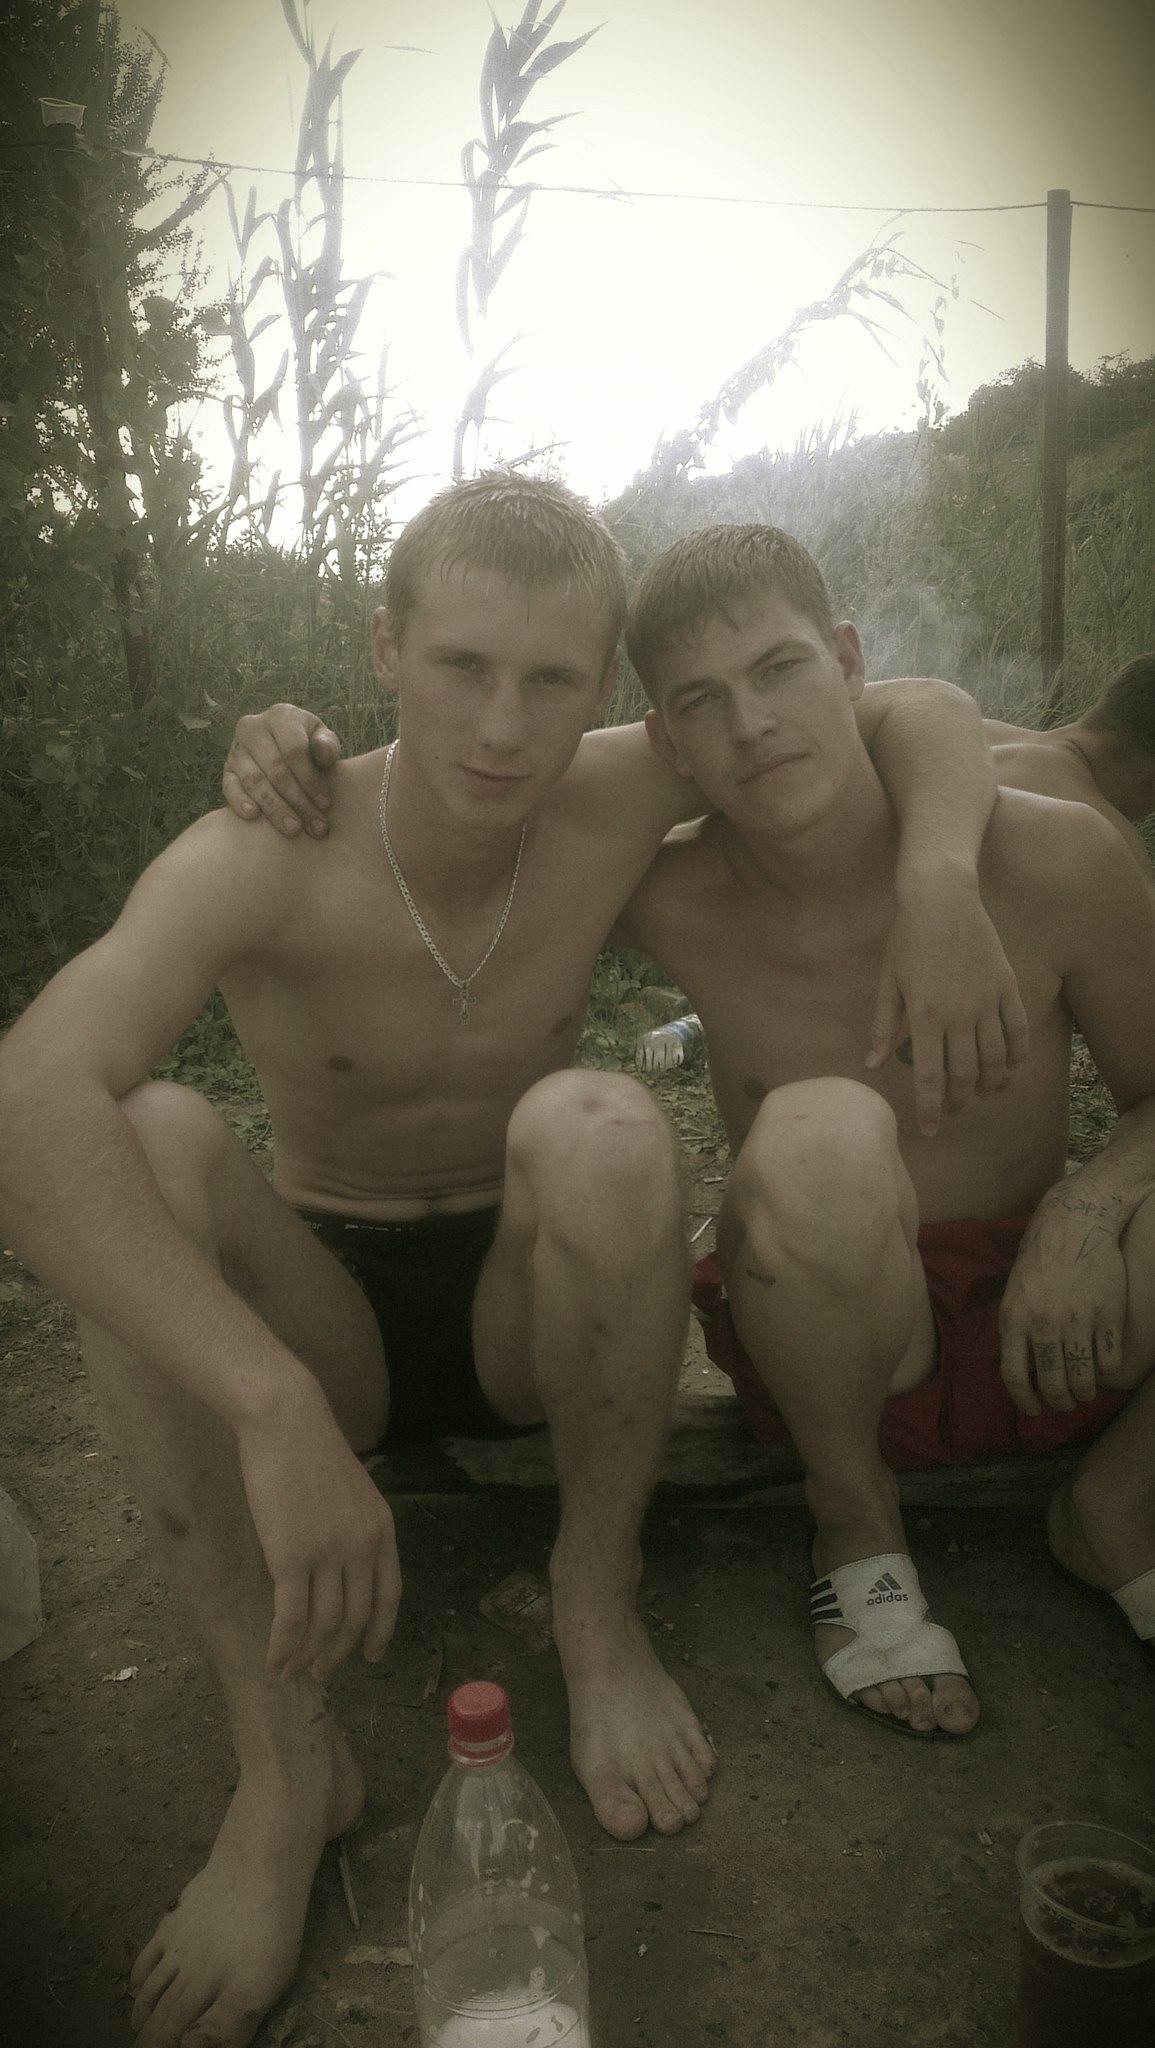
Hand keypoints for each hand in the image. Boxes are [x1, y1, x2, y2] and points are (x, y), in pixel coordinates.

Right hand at [222, 703, 342, 837]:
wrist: (281, 744)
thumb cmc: (308, 744)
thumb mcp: (321, 738)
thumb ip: (327, 746)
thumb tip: (325, 755)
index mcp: (280, 716)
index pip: (294, 750)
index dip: (310, 779)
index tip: (325, 804)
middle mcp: (253, 728)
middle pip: (276, 769)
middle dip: (297, 801)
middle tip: (314, 827)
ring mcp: (236, 749)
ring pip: (254, 781)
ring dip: (275, 808)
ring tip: (293, 829)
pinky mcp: (226, 769)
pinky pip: (229, 787)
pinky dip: (240, 802)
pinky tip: (254, 817)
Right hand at [237, 1398, 400, 1679]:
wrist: (286, 1422)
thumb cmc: (310, 1449)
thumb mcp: (351, 1491)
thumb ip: (353, 1528)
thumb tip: (340, 1566)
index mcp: (382, 1530)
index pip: (389, 1595)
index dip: (379, 1630)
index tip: (370, 1655)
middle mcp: (363, 1548)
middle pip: (354, 1618)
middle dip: (337, 1654)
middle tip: (321, 1673)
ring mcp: (329, 1556)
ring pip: (323, 1626)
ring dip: (308, 1657)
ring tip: (293, 1672)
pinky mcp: (292, 1560)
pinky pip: (291, 1620)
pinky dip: (283, 1647)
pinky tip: (274, 1661)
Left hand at [866, 868, 1029, 1135]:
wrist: (941, 897)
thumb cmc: (907, 940)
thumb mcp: (887, 983)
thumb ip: (882, 1027)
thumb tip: (872, 1064)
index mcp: (925, 1016)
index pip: (930, 1077)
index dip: (931, 1109)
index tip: (930, 1130)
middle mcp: (960, 1014)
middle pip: (965, 1074)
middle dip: (959, 1101)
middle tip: (952, 1113)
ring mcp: (987, 1001)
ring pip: (996, 1057)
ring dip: (990, 1083)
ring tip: (983, 1094)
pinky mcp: (1007, 986)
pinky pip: (1018, 1029)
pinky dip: (1018, 1054)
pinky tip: (1012, 1068)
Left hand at [998, 1191, 1127, 1413]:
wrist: (1075, 1224)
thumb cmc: (1040, 1260)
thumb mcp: (1013, 1294)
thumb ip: (1015, 1330)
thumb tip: (1021, 1372)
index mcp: (1014, 1318)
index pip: (1014, 1375)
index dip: (1024, 1400)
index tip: (1034, 1410)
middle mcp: (1044, 1323)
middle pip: (1052, 1384)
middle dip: (1060, 1402)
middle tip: (1065, 1403)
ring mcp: (1079, 1320)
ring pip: (1083, 1378)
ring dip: (1084, 1393)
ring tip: (1084, 1392)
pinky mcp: (1108, 1315)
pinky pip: (1109, 1360)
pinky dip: (1106, 1371)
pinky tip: (1102, 1367)